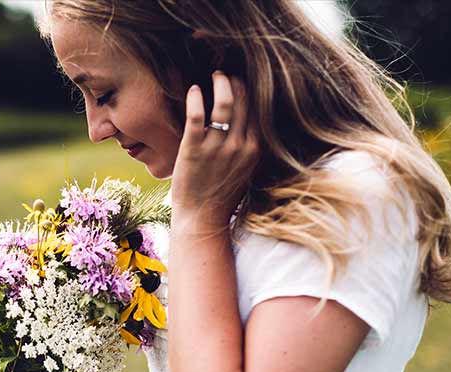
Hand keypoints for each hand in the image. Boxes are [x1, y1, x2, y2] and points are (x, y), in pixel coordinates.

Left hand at [171, 71, 258, 227]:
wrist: (202, 219)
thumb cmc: (221, 195)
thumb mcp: (244, 171)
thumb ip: (248, 148)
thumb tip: (249, 127)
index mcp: (254, 150)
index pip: (257, 111)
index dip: (250, 92)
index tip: (243, 81)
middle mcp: (239, 146)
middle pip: (243, 102)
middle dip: (236, 82)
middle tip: (227, 74)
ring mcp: (217, 148)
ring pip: (224, 104)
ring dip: (220, 84)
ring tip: (214, 76)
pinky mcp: (193, 149)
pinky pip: (197, 115)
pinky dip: (196, 98)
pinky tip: (193, 90)